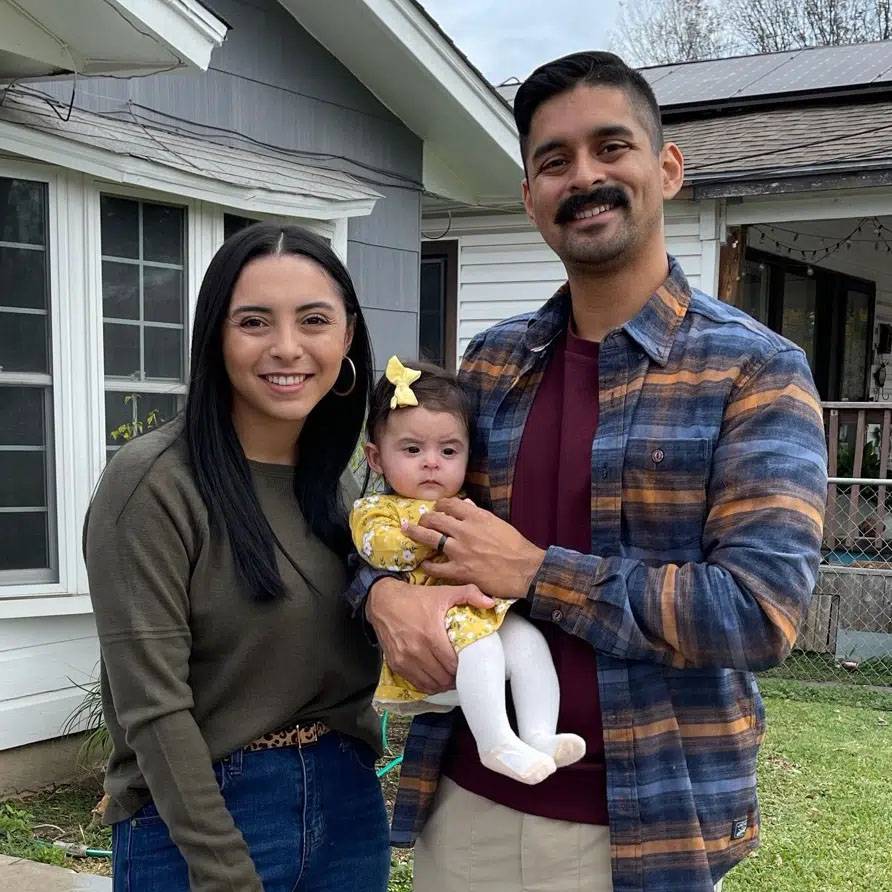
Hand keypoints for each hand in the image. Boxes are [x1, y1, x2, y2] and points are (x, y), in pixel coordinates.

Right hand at [365, 576, 495, 692]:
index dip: (464, 667)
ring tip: (451, 676)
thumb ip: (469, 594)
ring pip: (431, 684)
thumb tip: (490, 602)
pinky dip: (429, 685)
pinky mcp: (396, 664)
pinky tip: (436, 678)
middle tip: (462, 672)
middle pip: (443, 677)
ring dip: (443, 683)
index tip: (469, 664)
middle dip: (455, 677)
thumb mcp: (443, 592)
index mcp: (431, 634)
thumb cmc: (415, 598)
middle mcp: (417, 650)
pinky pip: (417, 684)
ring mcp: (405, 659)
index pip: (453, 664)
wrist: (383, 601)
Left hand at [403, 498, 546, 598]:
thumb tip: (465, 504)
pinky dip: (427, 564)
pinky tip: (424, 563)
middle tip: (419, 521)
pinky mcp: (459, 571)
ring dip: (416, 533)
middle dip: (423, 518)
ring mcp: (460, 551)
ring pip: (429, 537)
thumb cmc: (515, 546)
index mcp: (476, 516)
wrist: (526, 570)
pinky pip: (435, 566)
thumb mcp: (498, 523)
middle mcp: (465, 530)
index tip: (436, 509)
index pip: (449, 504)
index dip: (439, 506)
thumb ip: (478, 514)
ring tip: (408, 531)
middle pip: (434, 518)